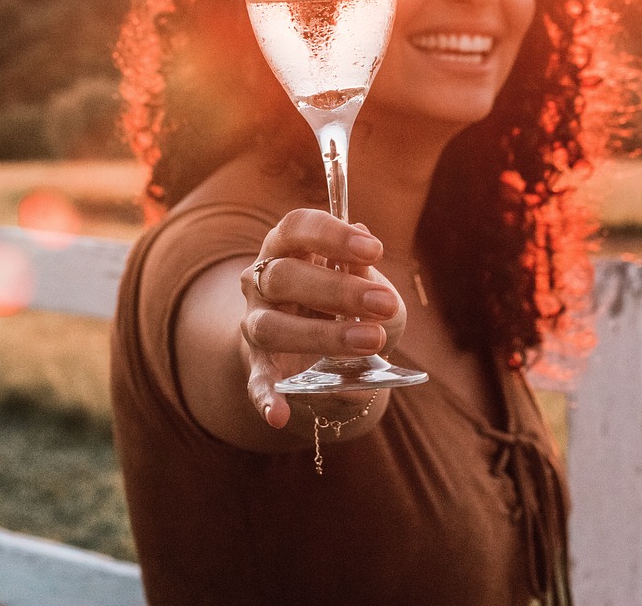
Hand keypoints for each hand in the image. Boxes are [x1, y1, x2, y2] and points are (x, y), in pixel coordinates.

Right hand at [239, 209, 405, 427]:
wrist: (318, 350)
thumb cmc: (347, 304)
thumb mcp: (365, 283)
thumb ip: (364, 272)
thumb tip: (364, 253)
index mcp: (287, 246)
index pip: (297, 227)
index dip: (332, 235)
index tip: (375, 250)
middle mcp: (262, 280)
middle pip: (284, 276)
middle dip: (337, 290)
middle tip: (385, 304)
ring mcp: (255, 323)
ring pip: (270, 327)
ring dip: (321, 336)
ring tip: (371, 343)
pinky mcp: (257, 367)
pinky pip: (256, 382)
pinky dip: (266, 397)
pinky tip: (279, 415)